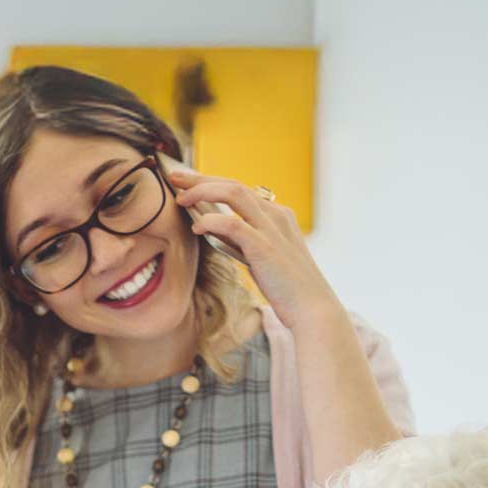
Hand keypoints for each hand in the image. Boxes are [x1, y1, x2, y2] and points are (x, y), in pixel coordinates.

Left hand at [165, 163, 340, 333]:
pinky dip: (211, 221)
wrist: (312, 310)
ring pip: (233, 193)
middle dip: (201, 178)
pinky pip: (233, 223)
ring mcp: (271, 228)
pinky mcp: (264, 246)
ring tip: (181, 199)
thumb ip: (242, 240)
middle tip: (175, 178)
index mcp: (277, 215)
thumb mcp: (262, 257)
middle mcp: (275, 214)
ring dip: (203, 191)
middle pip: (233, 184)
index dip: (211, 182)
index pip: (239, 189)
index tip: (188, 182)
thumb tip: (214, 228)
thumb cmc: (287, 289)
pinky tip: (197, 227)